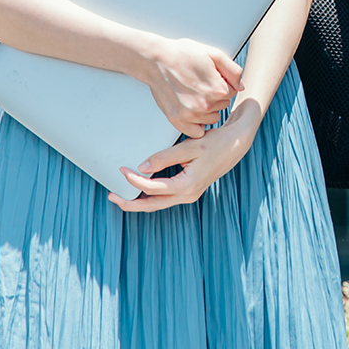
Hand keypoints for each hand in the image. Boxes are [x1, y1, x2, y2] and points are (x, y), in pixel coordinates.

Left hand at [109, 99, 262, 211]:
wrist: (236, 145)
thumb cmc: (216, 143)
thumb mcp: (190, 146)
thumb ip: (165, 157)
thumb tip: (142, 166)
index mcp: (188, 186)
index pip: (154, 188)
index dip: (135, 180)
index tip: (122, 169)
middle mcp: (188, 195)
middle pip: (153, 205)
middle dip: (130, 202)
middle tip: (111, 195)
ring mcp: (189, 195)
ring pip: (158, 203)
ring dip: (139, 200)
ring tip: (120, 194)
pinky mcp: (189, 190)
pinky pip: (165, 197)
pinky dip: (150, 195)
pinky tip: (140, 188)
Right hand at [138, 35, 242, 137]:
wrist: (156, 61)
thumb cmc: (182, 55)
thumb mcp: (213, 54)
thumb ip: (233, 71)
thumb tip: (242, 86)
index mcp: (217, 89)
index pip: (232, 92)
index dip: (223, 83)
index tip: (211, 76)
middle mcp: (205, 105)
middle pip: (222, 105)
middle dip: (215, 96)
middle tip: (200, 83)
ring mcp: (190, 115)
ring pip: (211, 118)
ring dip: (207, 110)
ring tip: (193, 94)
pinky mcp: (178, 121)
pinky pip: (196, 132)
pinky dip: (196, 124)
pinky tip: (191, 110)